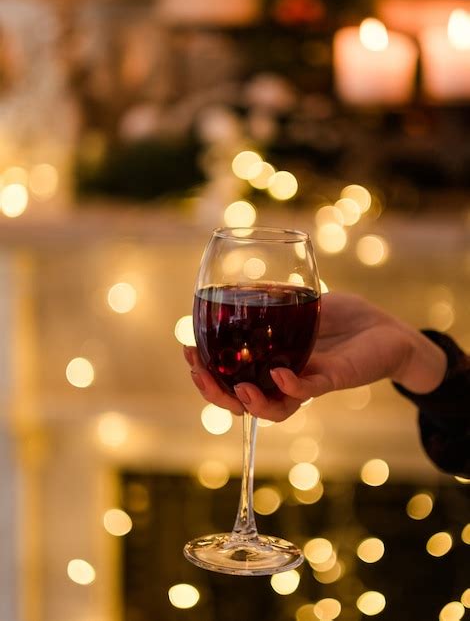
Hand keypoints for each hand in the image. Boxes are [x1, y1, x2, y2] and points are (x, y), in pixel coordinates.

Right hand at [183, 292, 446, 420]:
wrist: (387, 329)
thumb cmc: (344, 319)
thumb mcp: (301, 303)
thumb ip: (273, 299)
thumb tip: (238, 286)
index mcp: (272, 362)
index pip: (232, 377)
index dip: (207, 371)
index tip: (187, 352)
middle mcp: (285, 379)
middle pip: (244, 400)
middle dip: (216, 393)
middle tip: (200, 375)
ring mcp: (308, 382)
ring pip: (274, 408)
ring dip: (251, 403)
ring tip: (237, 390)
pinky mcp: (333, 378)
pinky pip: (308, 390)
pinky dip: (291, 386)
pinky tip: (277, 374)